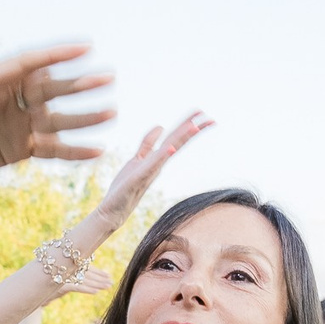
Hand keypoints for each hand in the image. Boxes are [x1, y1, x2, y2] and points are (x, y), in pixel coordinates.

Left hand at [0, 45, 114, 196]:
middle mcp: (4, 99)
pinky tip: (97, 150)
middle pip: (48, 88)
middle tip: (109, 78)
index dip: (55, 56)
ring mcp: (13, 124)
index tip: (85, 47)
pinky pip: (50, 148)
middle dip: (78, 84)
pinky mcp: (15, 148)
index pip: (25, 65)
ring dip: (83, 116)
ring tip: (112, 113)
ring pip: (55, 117)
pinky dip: (72, 150)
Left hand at [75, 113, 212, 248]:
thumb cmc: (125, 187)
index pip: (175, 138)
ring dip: (181, 139)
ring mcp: (149, 171)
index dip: (187, 124)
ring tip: (195, 126)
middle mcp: (157, 164)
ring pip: (168, 151)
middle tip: (211, 118)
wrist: (113, 211)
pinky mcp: (138, 178)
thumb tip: (161, 126)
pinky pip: (151, 166)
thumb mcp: (137, 159)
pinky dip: (161, 156)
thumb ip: (148, 144)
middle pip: (177, 142)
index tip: (201, 112)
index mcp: (157, 159)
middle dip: (193, 129)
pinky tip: (169, 148)